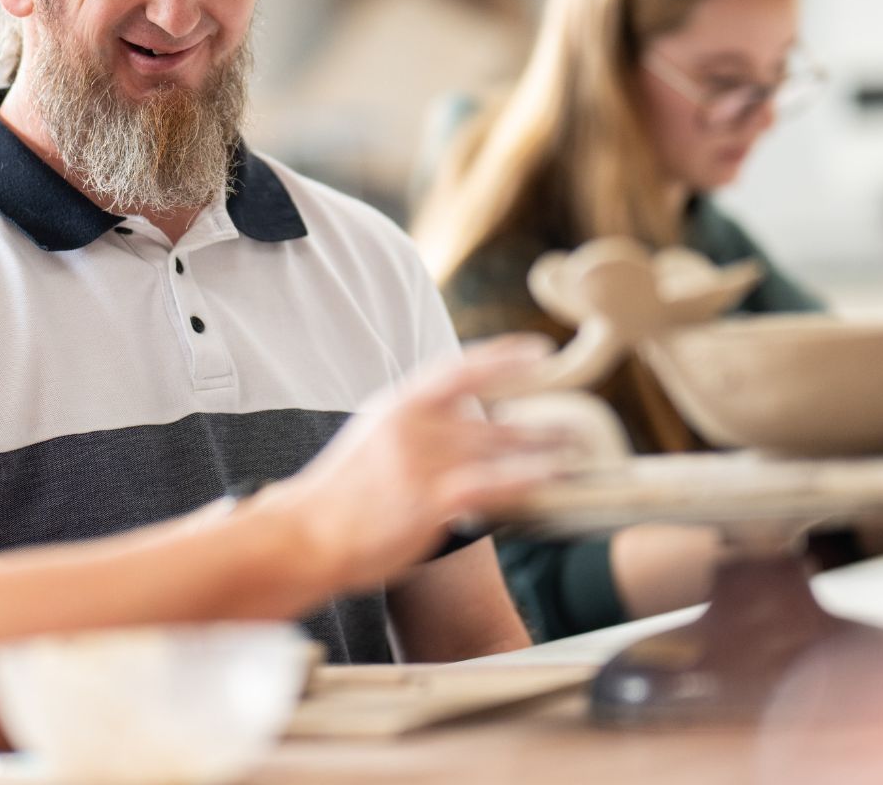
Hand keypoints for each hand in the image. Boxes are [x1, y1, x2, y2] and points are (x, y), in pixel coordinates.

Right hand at [259, 335, 557, 590]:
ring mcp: (422, 460)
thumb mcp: (373, 438)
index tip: (539, 349)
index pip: (459, 369)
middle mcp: (413, 424)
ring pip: (497, 449)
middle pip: (490, 417)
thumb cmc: (340, 495)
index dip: (503, 356)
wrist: (306, 534)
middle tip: (575, 426)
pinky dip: (525, 477)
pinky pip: (492, 482)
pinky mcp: (429, 499)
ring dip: (541, 451)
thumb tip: (458, 423)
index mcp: (398, 404)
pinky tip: (549, 479)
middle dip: (536, 424)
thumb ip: (414, 425)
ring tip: (574, 455)